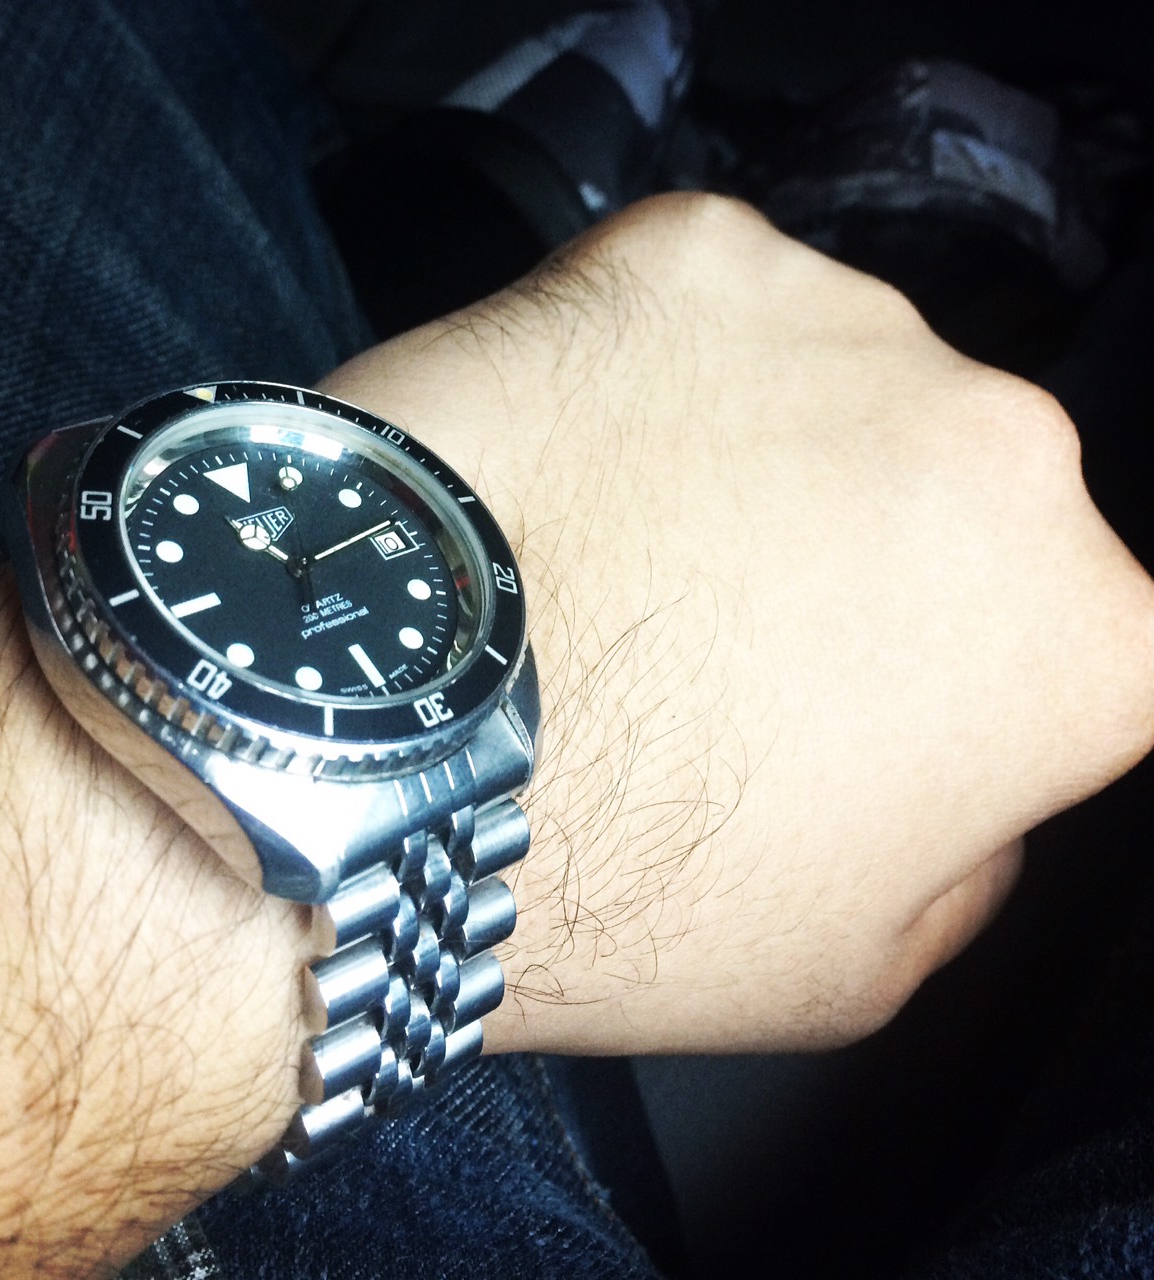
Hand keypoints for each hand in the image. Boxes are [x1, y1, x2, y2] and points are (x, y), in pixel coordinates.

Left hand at [321, 194, 1153, 1056]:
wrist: (376, 746)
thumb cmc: (609, 880)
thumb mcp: (850, 967)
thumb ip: (963, 858)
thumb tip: (964, 784)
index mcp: (1075, 637)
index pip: (1062, 640)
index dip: (947, 682)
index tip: (846, 701)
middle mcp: (1005, 451)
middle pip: (950, 495)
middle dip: (860, 554)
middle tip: (705, 626)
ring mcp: (842, 325)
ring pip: (825, 387)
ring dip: (752, 453)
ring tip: (610, 548)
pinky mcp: (691, 251)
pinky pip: (694, 313)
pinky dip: (640, 373)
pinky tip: (563, 464)